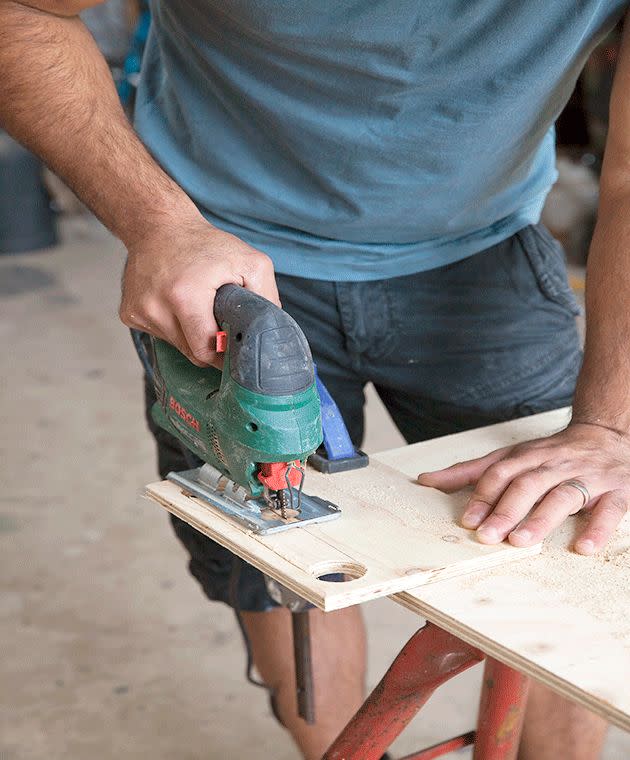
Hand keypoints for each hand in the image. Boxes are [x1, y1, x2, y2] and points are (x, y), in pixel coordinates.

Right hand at [119, 214, 278, 365]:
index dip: (224, 355)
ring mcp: (139, 312)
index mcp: (184, 296)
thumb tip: (270, 332)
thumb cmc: (205, 244)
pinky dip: (173, 327)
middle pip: (191, 353)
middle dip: (209, 346)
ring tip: (197, 308)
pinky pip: (160, 335)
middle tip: (220, 327)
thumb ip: (266, 297)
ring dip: (191, 335)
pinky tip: (176, 305)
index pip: (206, 350)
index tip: (235, 349)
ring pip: (176, 346)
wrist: (158, 225)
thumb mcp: (249, 262)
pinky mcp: (129, 314)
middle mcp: (155, 307)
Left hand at [417, 422, 629, 554]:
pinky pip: (609, 509)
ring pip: (562, 496)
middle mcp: (554, 465)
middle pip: (527, 485)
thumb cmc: (551, 453)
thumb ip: (470, 471)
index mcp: (527, 456)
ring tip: (520, 541)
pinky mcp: (616, 490)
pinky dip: (598, 528)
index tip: (467, 520)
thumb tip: (427, 482)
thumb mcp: (509, 456)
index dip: (483, 496)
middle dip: (505, 510)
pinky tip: (583, 546)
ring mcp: (586, 477)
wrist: (607, 434)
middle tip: (487, 536)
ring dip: (541, 519)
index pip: (501, 474)